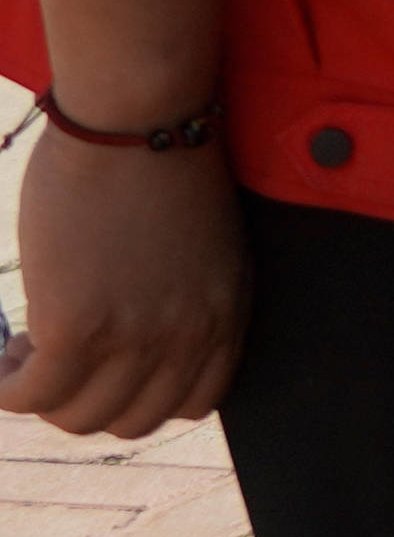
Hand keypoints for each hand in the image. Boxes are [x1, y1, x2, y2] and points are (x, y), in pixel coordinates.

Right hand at [0, 130, 244, 440]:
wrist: (138, 117)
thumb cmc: (159, 164)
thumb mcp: (200, 246)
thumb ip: (181, 297)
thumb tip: (130, 337)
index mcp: (227, 314)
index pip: (195, 402)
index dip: (142, 395)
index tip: (109, 372)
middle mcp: (189, 335)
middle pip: (132, 419)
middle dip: (88, 400)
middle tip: (56, 360)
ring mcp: (137, 335)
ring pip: (79, 416)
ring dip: (44, 395)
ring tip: (26, 352)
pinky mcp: (79, 326)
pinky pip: (33, 395)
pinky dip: (9, 388)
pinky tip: (3, 359)